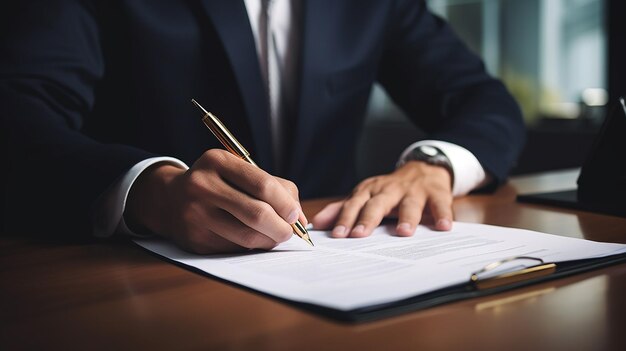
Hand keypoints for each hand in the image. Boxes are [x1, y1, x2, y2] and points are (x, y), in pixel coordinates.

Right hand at [125, 149, 306, 253]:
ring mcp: (196, 215)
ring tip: (274, 235)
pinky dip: (251, 246)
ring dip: (270, 240)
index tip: (295, 215)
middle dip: (282, 227)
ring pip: (248, 237)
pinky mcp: (195, 240)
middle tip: (290, 231)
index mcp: (217, 161)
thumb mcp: (240, 171)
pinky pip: (235, 248)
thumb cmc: (218, 183)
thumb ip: (276, 187)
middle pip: (256, 214)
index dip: (286, 204)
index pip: (262, 185)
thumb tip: (301, 219)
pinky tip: (252, 238)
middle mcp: (202, 186)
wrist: (169, 199)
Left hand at [312, 161, 452, 237]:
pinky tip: (444, 227)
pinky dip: (443, 215)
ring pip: (409, 204)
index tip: (337, 235)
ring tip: (404, 232)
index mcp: (370, 191)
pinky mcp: (436, 193)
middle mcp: (389, 190)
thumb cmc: (389, 190)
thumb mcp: (365, 196)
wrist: (424, 168)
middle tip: (359, 235)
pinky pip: (440, 204)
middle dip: (368, 219)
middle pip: (377, 204)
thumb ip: (343, 209)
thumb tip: (316, 224)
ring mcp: (413, 191)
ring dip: (407, 217)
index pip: (354, 205)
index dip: (345, 219)